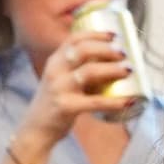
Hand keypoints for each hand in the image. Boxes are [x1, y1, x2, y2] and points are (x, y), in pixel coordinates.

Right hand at [13, 23, 144, 154]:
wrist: (36, 130)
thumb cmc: (54, 103)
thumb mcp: (60, 79)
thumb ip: (77, 69)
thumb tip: (111, 62)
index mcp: (55, 61)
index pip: (74, 39)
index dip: (95, 34)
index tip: (114, 35)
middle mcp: (55, 71)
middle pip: (82, 50)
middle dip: (106, 49)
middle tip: (124, 54)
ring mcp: (59, 88)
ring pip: (89, 72)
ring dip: (112, 69)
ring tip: (128, 71)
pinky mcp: (66, 107)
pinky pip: (94, 102)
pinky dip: (113, 102)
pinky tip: (127, 101)